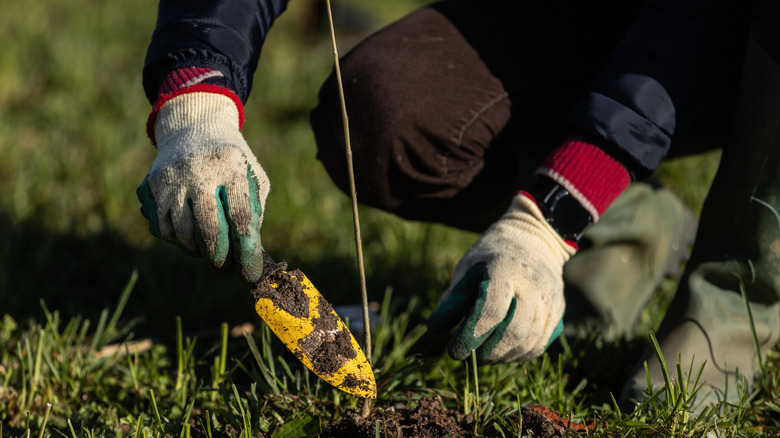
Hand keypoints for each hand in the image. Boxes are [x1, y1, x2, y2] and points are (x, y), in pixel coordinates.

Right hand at [137, 91, 269, 282]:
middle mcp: (200, 170)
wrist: (195, 128)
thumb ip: (255, 213)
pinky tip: (190, 236)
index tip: (250, 273)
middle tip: (226, 270)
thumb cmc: (233, 163)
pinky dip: (178, 241)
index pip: (240, 216)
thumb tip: (252, 256)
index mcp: (233, 167)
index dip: (246, 250)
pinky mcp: (153, 185)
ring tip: (210, 251)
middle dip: (220, 259)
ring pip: (183, 234)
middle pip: (209, 229)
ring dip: (198, 252)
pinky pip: (163, 229)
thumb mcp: (254, 178)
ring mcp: (173, 178)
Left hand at [427, 193, 574, 362]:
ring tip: (483, 357)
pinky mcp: (557, 311)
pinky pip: (540, 343)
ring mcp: (549, 298)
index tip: (453, 350)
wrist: (534, 240)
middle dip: (487, 351)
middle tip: (468, 357)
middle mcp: (532, 284)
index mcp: (505, 269)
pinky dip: (519, 355)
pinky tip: (502, 354)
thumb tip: (435, 328)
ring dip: (502, 357)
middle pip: (513, 331)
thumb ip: (453, 298)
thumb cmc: (491, 257)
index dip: (470, 335)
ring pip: (529, 341)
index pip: (491, 310)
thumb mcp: (468, 268)